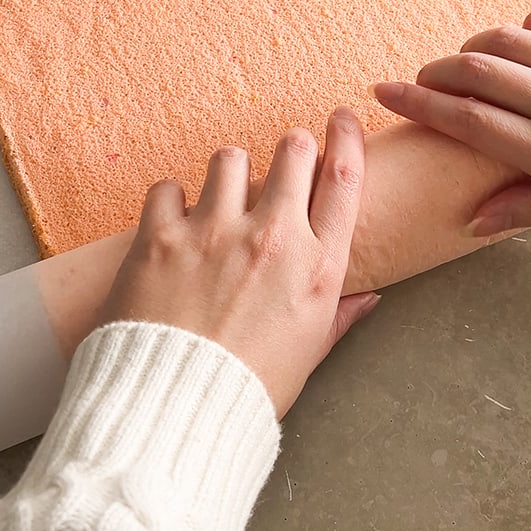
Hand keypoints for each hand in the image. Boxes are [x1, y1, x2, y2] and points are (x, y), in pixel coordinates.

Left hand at [99, 107, 376, 417]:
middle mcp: (274, 238)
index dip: (347, 138)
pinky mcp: (160, 238)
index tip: (342, 119)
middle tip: (283, 160)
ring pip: (230, 159)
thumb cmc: (250, 388)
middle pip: (293, 151)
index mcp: (318, 266)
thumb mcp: (310, 351)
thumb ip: (340, 314)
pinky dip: (171, 198)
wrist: (175, 410)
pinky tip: (174, 219)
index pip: (345, 178)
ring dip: (229, 171)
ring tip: (221, 196)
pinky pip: (168, 187)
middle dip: (291, 148)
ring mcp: (215, 232)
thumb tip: (369, 299)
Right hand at [371, 4, 530, 248]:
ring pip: (514, 39)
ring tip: (466, 59)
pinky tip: (527, 35)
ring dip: (478, 45)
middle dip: (438, 72)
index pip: (472, 122)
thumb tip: (475, 219)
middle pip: (480, 72)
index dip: (422, 105)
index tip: (389, 94)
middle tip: (420, 78)